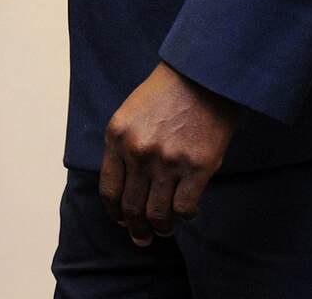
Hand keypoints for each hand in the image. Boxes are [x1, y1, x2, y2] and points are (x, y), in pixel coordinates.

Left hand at [99, 62, 238, 245]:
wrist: (202, 74)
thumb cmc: (167, 91)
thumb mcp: (130, 113)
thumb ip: (124, 145)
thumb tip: (127, 183)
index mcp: (117, 137)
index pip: (109, 190)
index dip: (115, 212)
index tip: (121, 220)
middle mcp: (138, 152)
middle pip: (131, 207)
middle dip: (135, 228)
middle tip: (142, 238)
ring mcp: (167, 161)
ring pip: (157, 213)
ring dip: (160, 228)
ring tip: (165, 230)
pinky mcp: (196, 167)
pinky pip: (185, 207)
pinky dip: (186, 216)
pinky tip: (188, 213)